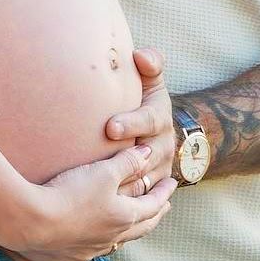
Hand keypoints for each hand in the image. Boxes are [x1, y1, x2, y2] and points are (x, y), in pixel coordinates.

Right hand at [0, 144, 174, 260]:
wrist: (33, 223)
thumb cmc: (72, 194)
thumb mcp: (103, 171)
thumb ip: (128, 162)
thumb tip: (149, 152)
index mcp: (124, 218)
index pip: (152, 206)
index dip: (163, 194)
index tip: (173, 185)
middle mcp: (111, 239)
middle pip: (140, 228)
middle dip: (153, 214)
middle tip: (163, 206)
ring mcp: (90, 251)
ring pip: (117, 242)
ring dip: (128, 231)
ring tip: (130, 222)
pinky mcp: (69, 258)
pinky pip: (92, 251)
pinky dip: (100, 241)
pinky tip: (92, 240)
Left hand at [106, 48, 175, 195]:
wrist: (158, 131)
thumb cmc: (146, 99)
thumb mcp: (152, 80)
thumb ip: (150, 64)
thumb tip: (140, 55)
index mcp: (161, 118)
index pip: (149, 121)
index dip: (132, 124)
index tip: (110, 127)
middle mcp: (163, 147)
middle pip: (146, 157)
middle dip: (125, 159)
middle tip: (101, 161)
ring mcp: (158, 171)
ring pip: (142, 183)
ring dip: (122, 185)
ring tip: (96, 187)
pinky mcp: (149, 191)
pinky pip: (136, 201)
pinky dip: (120, 203)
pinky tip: (98, 204)